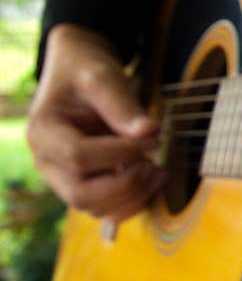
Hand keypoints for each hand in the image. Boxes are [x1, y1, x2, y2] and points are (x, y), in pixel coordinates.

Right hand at [27, 24, 165, 222]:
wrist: (79, 74)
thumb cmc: (86, 72)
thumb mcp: (103, 78)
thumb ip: (124, 106)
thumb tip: (151, 133)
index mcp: (43, 132)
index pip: (79, 157)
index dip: (120, 153)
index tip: (153, 139)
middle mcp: (47, 161)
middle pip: (81, 195)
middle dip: (126, 185)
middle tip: (154, 164)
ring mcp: (63, 177)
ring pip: (95, 208)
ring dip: (132, 197)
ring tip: (159, 171)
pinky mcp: (84, 184)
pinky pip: (106, 208)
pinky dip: (132, 201)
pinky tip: (153, 179)